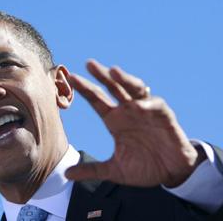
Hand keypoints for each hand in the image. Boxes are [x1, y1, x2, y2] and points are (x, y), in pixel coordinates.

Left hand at [65, 59, 204, 186]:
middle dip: (103, 75)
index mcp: (114, 120)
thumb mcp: (114, 170)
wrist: (170, 173)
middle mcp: (128, 111)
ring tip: (114, 71)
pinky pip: (156, 106)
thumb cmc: (143, 167)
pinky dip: (148, 104)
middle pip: (114, 88)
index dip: (85, 89)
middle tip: (89, 64)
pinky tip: (138, 104)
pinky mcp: (164, 117)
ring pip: (134, 90)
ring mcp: (146, 112)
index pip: (97, 100)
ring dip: (125, 80)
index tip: (71, 77)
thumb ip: (92, 170)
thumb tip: (67, 174)